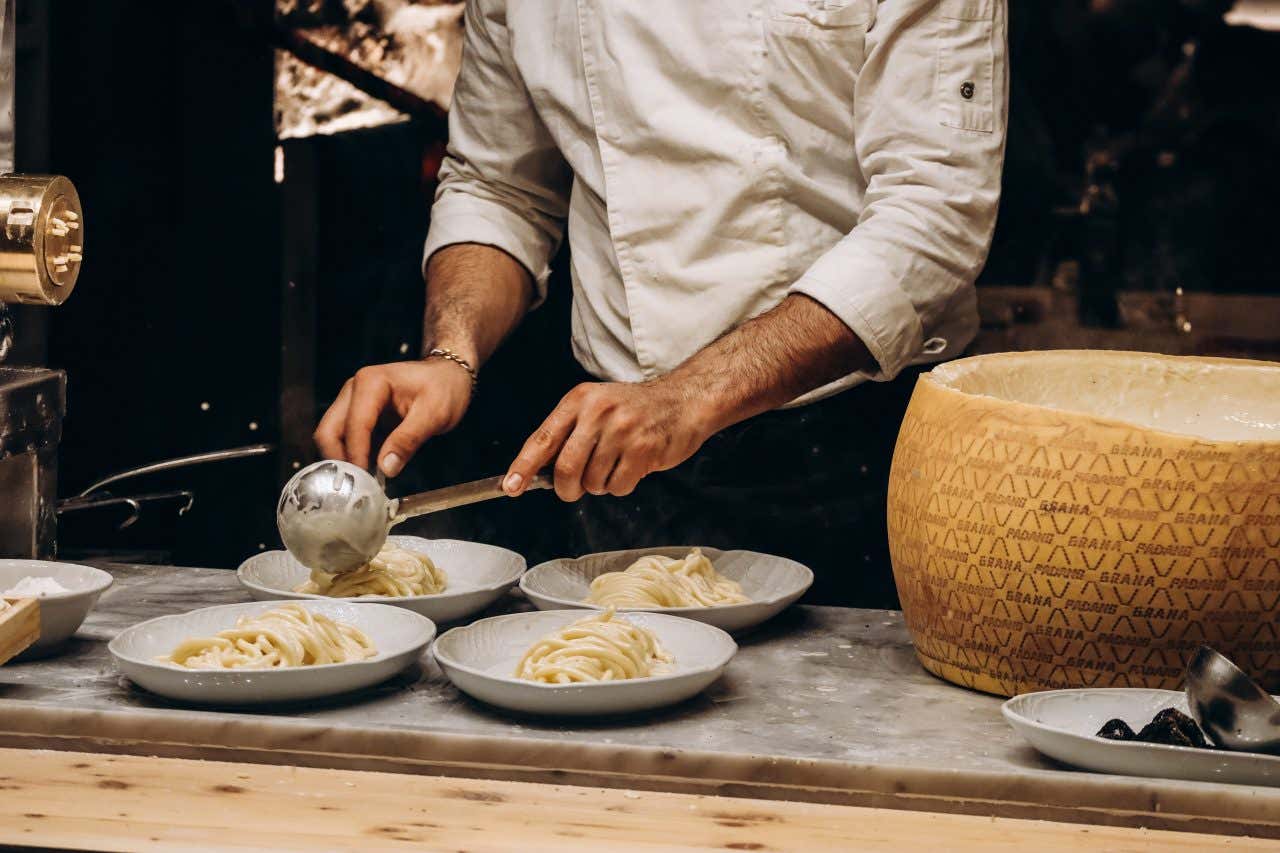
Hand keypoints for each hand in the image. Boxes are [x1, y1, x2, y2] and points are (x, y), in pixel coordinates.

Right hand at [314, 359, 472, 476]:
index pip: (354, 425)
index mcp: (370, 383)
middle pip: (329, 431)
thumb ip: (408, 440)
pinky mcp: (357, 416)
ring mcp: (352, 402)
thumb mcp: (434, 414)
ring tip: (363, 483)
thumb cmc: (444, 388)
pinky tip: (369, 474)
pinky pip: (346, 441)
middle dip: (339, 460)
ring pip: (332, 437)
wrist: (448, 375)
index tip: (364, 482)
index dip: (356, 456)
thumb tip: (386, 468)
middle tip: (356, 487)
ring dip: (344, 461)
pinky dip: (353, 458)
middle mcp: (353, 390)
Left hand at [503, 379, 712, 500]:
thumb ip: (569, 434)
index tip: (511, 487)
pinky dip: (621, 486)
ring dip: (599, 485)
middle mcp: (597, 412)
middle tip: (573, 490)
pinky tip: (632, 467)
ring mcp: (622, 430)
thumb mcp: (596, 408)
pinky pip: (618, 487)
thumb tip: (537, 472)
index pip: (542, 438)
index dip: (523, 467)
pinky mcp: (643, 449)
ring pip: (592, 481)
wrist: (684, 401)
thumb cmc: (635, 410)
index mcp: (579, 400)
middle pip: (566, 468)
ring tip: (615, 465)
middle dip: (566, 488)